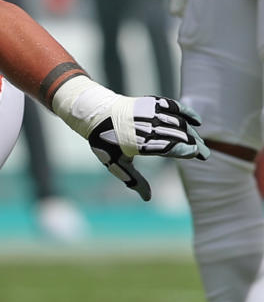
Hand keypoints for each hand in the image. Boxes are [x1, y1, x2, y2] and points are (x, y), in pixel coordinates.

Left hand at [87, 96, 208, 200]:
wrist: (96, 113)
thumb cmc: (105, 142)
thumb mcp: (116, 164)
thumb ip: (134, 180)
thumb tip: (148, 198)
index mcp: (138, 142)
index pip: (169, 147)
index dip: (186, 151)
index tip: (197, 156)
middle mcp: (147, 126)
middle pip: (178, 135)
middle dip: (194, 144)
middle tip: (205, 154)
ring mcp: (150, 112)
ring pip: (178, 122)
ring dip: (192, 132)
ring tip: (199, 143)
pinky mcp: (151, 103)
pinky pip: (174, 106)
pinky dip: (187, 112)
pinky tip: (197, 121)